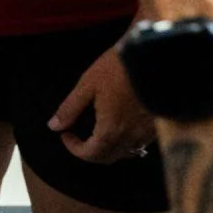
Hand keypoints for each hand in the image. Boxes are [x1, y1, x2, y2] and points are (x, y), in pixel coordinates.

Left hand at [49, 42, 155, 162]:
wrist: (153, 55)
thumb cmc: (118, 67)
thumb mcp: (88, 84)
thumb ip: (70, 108)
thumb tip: (54, 126)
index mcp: (111, 130)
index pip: (90, 154)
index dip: (74, 148)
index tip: (66, 134)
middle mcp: (131, 137)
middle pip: (108, 158)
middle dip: (90, 152)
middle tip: (79, 137)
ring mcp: (148, 133)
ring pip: (126, 153)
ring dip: (110, 149)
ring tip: (99, 133)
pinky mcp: (158, 125)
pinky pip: (141, 143)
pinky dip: (128, 142)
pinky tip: (122, 127)